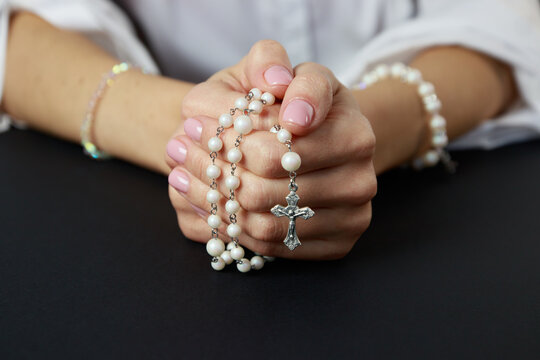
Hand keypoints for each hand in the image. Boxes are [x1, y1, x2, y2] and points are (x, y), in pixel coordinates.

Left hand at [167, 40, 376, 259]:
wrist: (323, 139)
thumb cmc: (296, 102)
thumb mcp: (283, 69)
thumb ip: (272, 62)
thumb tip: (274, 85)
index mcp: (354, 134)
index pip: (275, 152)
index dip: (226, 141)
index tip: (192, 125)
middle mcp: (360, 182)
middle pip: (265, 193)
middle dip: (211, 172)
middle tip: (176, 151)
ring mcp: (351, 219)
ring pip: (264, 226)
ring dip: (212, 203)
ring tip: (180, 176)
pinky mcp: (336, 245)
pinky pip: (272, 248)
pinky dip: (232, 228)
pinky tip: (206, 204)